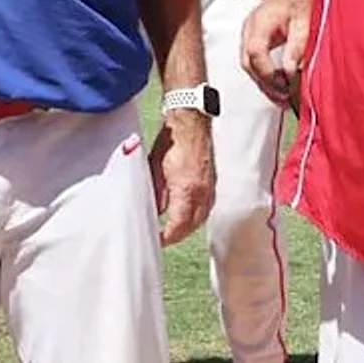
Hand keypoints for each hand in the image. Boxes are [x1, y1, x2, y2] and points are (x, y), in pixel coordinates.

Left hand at [150, 112, 214, 245]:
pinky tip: (186, 216)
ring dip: (186, 227)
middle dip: (176, 235)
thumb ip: (155, 193)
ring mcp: (210, 189)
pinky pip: (205, 209)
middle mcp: (202, 194)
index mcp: (187, 191)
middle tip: (162, 238)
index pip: (178, 226)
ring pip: (200, 219)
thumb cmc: (172, 140)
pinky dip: (195, 216)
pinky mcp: (212, 184)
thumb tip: (151, 210)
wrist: (191, 122)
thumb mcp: (155, 169)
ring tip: (172, 230)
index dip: (166, 237)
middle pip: (191, 227)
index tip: (155, 240)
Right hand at [242, 0, 310, 112]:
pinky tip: (276, 80)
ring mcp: (248, 32)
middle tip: (283, 98)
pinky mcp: (251, 35)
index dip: (268, 74)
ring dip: (263, 81)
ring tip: (281, 94)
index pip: (256, 54)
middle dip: (264, 84)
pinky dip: (262, 72)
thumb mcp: (302, 25)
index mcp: (260, 24)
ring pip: (247, 63)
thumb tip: (290, 72)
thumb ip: (295, 49)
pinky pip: (251, 58)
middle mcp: (249, 29)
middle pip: (248, 63)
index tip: (284, 86)